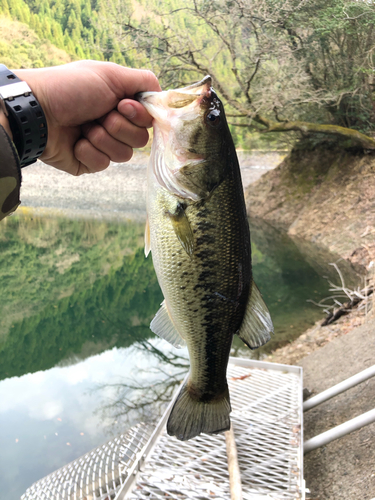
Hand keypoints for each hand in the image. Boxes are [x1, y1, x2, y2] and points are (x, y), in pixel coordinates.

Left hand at [15, 61, 159, 174]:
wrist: (39, 111)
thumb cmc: (71, 88)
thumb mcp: (110, 74)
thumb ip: (143, 81)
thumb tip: (163, 95)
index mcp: (120, 104)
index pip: (148, 120)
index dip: (139, 116)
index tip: (121, 105)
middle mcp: (114, 124)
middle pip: (141, 140)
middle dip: (119, 128)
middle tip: (99, 116)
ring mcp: (102, 145)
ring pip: (124, 155)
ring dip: (103, 139)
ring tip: (84, 128)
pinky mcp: (88, 162)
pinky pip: (103, 164)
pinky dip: (89, 151)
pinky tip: (75, 141)